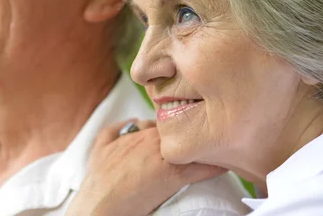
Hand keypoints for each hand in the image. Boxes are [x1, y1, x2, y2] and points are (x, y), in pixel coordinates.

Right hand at [66, 119, 225, 215]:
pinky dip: (214, 165)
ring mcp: (163, 155)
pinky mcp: (173, 175)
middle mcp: (152, 138)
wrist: (100, 202)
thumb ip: (114, 129)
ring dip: (205, 145)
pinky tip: (224, 165)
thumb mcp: (100, 146)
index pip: (167, 121)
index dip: (176, 129)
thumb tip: (131, 120)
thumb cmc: (98, 179)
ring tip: (220, 147)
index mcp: (138, 130)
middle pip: (183, 129)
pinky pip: (201, 166)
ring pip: (193, 143)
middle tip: (204, 139)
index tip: (183, 134)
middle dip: (192, 134)